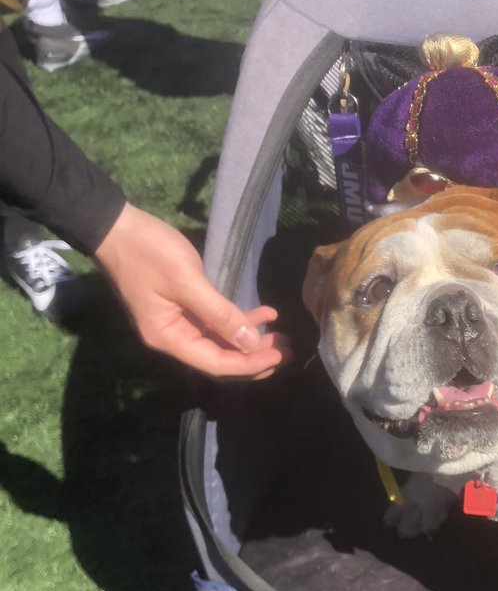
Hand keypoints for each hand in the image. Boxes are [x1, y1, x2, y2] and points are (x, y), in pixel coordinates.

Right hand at [94, 203, 291, 377]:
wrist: (115, 226)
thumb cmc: (147, 252)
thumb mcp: (186, 280)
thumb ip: (219, 313)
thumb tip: (251, 343)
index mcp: (169, 338)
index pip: (216, 363)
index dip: (249, 364)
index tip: (279, 357)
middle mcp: (174, 337)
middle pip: (220, 358)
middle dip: (254, 357)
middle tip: (288, 352)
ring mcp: (179, 322)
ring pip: (222, 341)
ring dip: (251, 340)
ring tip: (283, 337)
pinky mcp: (184, 306)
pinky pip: (216, 322)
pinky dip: (239, 319)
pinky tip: (266, 314)